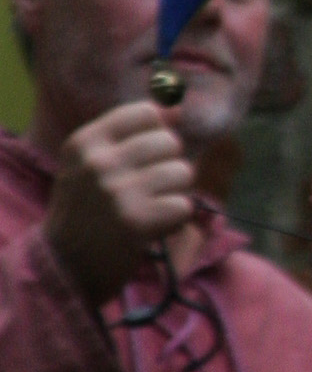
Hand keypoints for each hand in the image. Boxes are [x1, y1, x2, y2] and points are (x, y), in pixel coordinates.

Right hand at [45, 102, 195, 305]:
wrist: (67, 264)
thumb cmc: (87, 209)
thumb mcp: (95, 164)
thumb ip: (135, 133)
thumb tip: (178, 107)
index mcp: (86, 141)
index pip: (147, 113)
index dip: (156, 134)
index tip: (143, 158)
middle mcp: (99, 162)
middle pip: (170, 142)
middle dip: (168, 166)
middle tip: (147, 190)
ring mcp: (118, 191)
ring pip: (183, 172)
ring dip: (175, 193)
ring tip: (150, 208)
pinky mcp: (137, 221)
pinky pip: (184, 205)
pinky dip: (176, 219)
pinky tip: (153, 227)